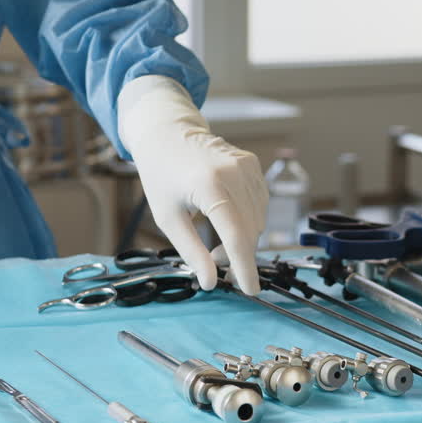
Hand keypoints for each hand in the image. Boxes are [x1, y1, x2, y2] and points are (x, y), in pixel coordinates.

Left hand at [117, 76, 267, 294]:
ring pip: (258, 220)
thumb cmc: (162, 175)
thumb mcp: (168, 218)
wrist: (167, 132)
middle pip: (250, 231)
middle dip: (238, 256)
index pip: (236, 236)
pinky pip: (260, 204)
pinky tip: (227, 222)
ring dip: (242, 240)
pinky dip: (247, 221)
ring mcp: (247, 166)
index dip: (244, 267)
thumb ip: (191, 252)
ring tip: (216, 244)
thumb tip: (210, 282)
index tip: (249, 290)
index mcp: (210, 185)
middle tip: (216, 265)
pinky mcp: (253, 164)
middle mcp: (234, 173)